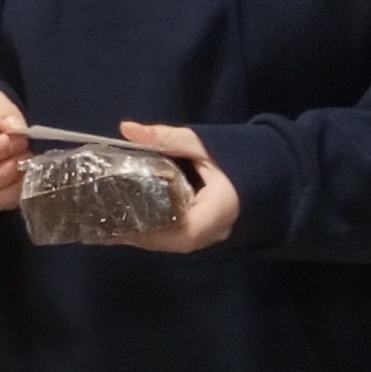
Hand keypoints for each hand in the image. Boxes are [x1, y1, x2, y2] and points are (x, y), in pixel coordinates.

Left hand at [111, 121, 242, 253]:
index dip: (147, 231)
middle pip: (167, 242)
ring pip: (169, 243)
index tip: (116, 220)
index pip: (181, 232)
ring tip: (105, 221)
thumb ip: (166, 138)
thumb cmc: (240, 158)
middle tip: (100, 219)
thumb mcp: (203, 145)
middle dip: (134, 233)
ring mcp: (208, 237)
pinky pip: (173, 238)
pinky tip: (126, 220)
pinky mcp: (201, 233)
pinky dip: (150, 231)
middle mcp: (212, 233)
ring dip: (140, 234)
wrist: (270, 174)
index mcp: (217, 213)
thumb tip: (126, 128)